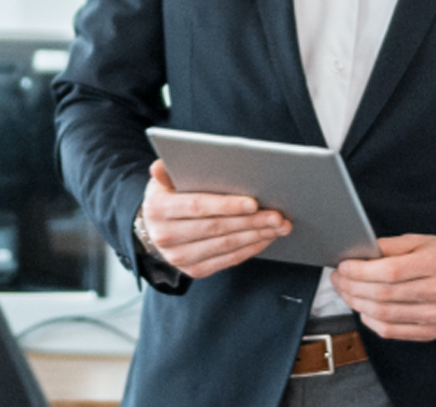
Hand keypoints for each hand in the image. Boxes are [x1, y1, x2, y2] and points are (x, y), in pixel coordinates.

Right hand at [138, 160, 290, 277]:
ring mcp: (178, 258)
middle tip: (278, 214)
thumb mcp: (164, 179)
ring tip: (279, 225)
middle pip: (217, 228)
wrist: (156, 228)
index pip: (198, 207)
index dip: (227, 205)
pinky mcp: (193, 271)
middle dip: (252, 221)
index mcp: (157, 209)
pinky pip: (228, 260)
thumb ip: (166, 171)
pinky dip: (250, 248)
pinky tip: (266, 237)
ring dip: (257, 235)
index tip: (254, 202)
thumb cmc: (168, 195)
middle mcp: (165, 237)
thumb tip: (160, 164)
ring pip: (226, 245)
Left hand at [329, 235, 435, 340]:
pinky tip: (363, 309)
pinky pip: (392, 332)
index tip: (343, 265)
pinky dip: (371, 321)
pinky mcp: (431, 333)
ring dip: (357, 304)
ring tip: (345, 291)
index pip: (391, 271)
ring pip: (384, 316)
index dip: (361, 270)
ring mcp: (435, 316)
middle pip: (383, 295)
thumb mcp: (428, 241)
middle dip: (352, 287)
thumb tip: (363, 250)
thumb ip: (395, 245)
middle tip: (337, 278)